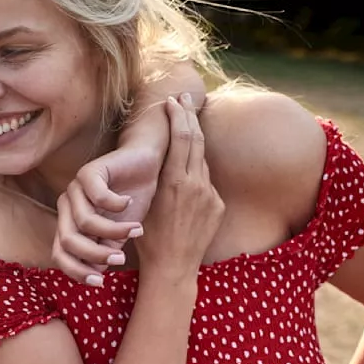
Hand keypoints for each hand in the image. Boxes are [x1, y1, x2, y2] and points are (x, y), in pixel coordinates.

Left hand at [52, 145, 159, 281]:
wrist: (144, 165)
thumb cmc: (131, 201)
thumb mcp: (120, 234)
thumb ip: (106, 252)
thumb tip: (96, 273)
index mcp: (69, 223)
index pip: (60, 254)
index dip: (76, 271)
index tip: (100, 282)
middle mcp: (66, 206)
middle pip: (68, 240)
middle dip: (96, 254)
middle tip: (121, 258)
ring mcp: (74, 188)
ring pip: (85, 221)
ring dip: (114, 231)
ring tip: (137, 230)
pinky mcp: (88, 171)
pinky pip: (98, 197)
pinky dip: (117, 206)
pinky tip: (129, 202)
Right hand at [133, 93, 223, 274]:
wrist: (173, 267)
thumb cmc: (148, 238)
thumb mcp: (146, 203)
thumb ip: (160, 178)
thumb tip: (166, 155)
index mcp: (175, 182)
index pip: (182, 138)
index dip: (178, 116)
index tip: (174, 100)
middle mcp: (196, 185)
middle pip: (197, 140)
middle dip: (190, 116)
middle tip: (185, 96)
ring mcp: (210, 196)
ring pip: (202, 160)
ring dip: (193, 142)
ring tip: (186, 124)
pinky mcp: (217, 206)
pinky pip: (206, 182)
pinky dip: (196, 172)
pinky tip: (187, 172)